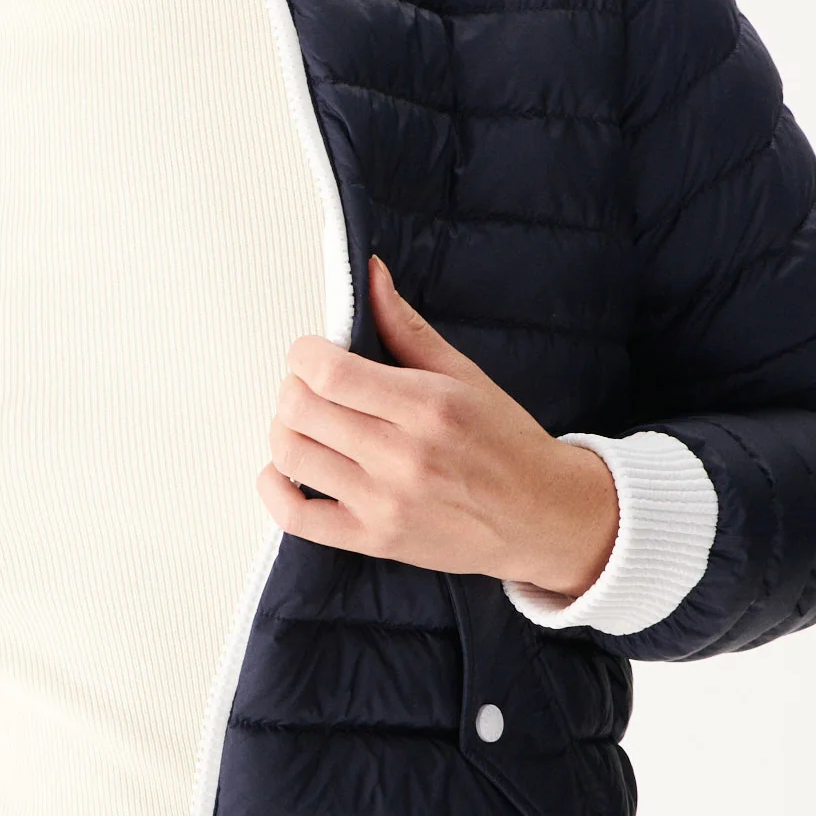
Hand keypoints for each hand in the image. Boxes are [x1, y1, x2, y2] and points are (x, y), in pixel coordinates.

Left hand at [257, 254, 618, 598]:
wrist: (542, 516)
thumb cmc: (506, 444)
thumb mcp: (465, 375)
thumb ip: (406, 327)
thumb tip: (370, 275)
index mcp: (425, 406)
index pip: (327, 371)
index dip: (304, 354)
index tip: (312, 353)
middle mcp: (402, 456)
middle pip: (300, 410)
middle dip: (294, 388)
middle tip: (312, 388)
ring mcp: (385, 503)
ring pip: (291, 456)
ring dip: (284, 431)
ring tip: (308, 425)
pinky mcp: (374, 540)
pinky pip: (296, 518)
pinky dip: (274, 489)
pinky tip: (285, 471)